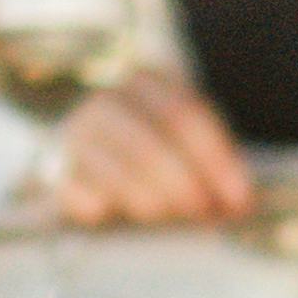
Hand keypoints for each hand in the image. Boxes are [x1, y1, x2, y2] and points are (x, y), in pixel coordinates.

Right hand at [46, 70, 255, 226]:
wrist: (88, 145)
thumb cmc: (152, 142)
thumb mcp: (186, 138)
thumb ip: (215, 161)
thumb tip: (240, 202)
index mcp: (147, 82)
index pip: (184, 116)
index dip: (216, 160)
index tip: (239, 198)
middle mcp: (108, 101)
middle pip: (151, 145)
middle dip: (185, 185)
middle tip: (205, 212)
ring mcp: (77, 132)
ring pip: (118, 171)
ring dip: (152, 201)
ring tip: (170, 215)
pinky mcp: (56, 167)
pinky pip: (81, 191)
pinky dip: (103, 206)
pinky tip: (116, 213)